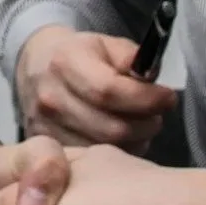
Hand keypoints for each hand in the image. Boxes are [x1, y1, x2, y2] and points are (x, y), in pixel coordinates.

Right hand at [15, 25, 177, 150]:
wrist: (36, 67)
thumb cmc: (79, 55)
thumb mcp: (106, 44)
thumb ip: (132, 59)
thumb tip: (152, 80)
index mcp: (66, 63)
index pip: (110, 91)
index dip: (146, 99)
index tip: (168, 98)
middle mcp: (51, 97)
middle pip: (111, 128)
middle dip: (146, 124)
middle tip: (157, 115)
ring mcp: (46, 126)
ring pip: (104, 149)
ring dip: (134, 141)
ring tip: (141, 125)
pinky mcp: (47, 147)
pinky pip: (91, 160)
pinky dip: (116, 152)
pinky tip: (123, 138)